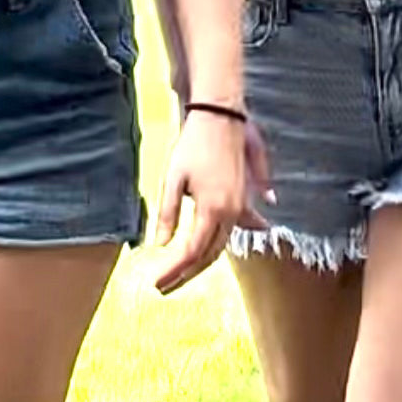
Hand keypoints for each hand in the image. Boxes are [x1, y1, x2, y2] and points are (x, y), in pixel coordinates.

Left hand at [151, 111, 267, 294]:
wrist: (220, 115)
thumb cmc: (193, 144)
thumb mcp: (173, 179)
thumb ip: (167, 214)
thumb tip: (159, 245)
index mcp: (213, 210)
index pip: (192, 252)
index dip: (175, 271)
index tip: (157, 284)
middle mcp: (232, 212)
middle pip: (210, 254)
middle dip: (187, 273)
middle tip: (165, 286)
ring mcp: (242, 205)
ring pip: (223, 243)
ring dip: (203, 260)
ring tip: (184, 273)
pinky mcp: (245, 195)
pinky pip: (239, 227)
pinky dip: (228, 239)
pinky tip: (238, 244)